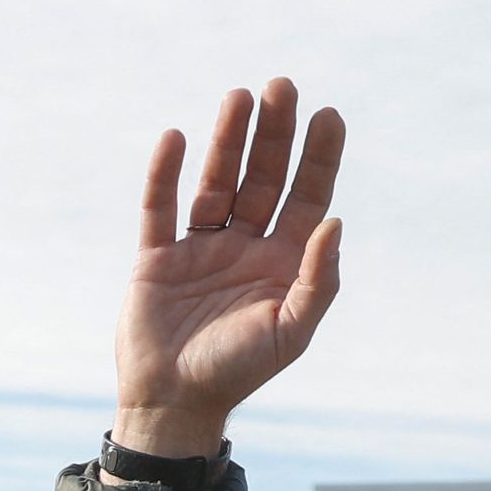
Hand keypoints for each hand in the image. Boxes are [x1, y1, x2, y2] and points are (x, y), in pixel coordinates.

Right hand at [114, 78, 346, 456]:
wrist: (173, 404)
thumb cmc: (238, 373)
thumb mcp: (291, 331)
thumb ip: (318, 280)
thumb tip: (334, 222)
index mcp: (282, 261)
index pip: (307, 196)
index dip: (319, 157)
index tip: (327, 115)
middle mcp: (244, 246)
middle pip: (263, 177)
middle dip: (273, 134)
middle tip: (282, 87)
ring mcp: (199, 249)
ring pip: (216, 182)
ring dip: (227, 140)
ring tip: (239, 97)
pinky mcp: (156, 258)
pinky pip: (159, 208)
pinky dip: (165, 174)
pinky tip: (174, 138)